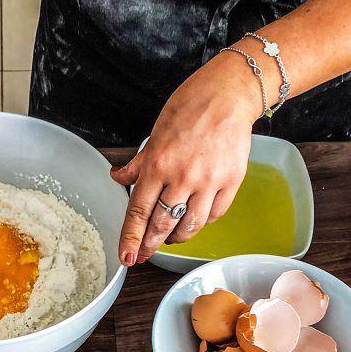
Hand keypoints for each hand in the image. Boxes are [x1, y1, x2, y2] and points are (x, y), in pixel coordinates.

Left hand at [111, 53, 263, 264]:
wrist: (229, 94)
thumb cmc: (190, 106)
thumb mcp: (156, 133)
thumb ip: (139, 162)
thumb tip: (118, 177)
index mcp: (159, 164)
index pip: (139, 210)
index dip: (131, 238)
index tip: (127, 257)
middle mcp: (183, 176)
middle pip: (163, 224)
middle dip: (150, 245)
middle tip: (144, 255)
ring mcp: (209, 181)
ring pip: (190, 226)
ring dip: (177, 237)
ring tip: (170, 237)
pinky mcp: (232, 181)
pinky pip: (214, 214)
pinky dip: (202, 221)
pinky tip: (195, 218)